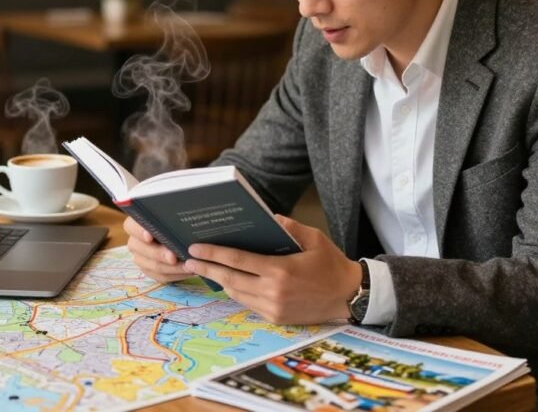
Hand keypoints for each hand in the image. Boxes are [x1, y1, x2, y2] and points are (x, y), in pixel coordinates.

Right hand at [123, 217, 189, 282]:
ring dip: (171, 268)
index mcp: (136, 223)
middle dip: (158, 254)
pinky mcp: (150, 271)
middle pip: (141, 249)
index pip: (131, 226)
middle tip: (173, 257)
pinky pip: (160, 277)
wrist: (182, 234)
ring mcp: (141, 258)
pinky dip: (175, 275)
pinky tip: (188, 272)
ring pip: (151, 266)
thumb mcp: (173, 213)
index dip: (139, 231)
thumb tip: (174, 207)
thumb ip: (169, 214)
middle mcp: (135, 241)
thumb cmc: (176, 220)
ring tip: (188, 266)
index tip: (150, 236)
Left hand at [183, 215, 361, 324]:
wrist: (349, 296)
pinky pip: (248, 304)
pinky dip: (237, 292)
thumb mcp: (314, 238)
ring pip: (237, 293)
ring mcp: (273, 308)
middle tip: (188, 262)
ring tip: (204, 269)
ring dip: (219, 281)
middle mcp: (273, 291)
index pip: (237, 260)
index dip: (213, 254)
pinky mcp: (276, 318)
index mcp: (280, 270)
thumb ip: (288, 226)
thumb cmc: (331, 264)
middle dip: (206, 269)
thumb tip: (267, 217)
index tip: (195, 248)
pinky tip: (228, 281)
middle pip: (229, 279)